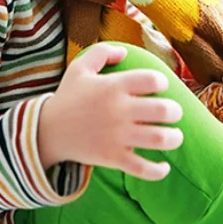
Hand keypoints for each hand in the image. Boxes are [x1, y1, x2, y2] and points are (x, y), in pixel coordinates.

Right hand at [38, 43, 183, 180]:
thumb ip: (102, 52)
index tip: (160, 87)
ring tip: (175, 136)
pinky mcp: (113, 158)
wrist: (47, 131)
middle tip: (173, 112)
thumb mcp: (79, 68)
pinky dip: (158, 170)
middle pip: (162, 109)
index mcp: (113, 86)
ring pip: (158, 139)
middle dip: (175, 111)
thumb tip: (125, 53)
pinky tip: (164, 166)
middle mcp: (118, 110)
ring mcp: (117, 136)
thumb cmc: (68, 97)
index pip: (152, 80)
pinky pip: (142, 168)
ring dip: (174, 138)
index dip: (162, 81)